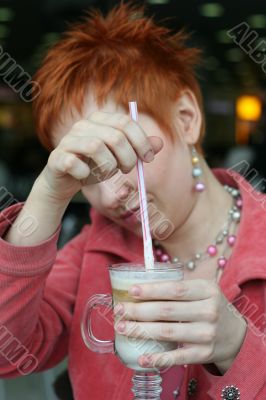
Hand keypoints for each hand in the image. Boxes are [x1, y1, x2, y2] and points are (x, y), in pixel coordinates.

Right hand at [40, 111, 162, 201]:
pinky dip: (86, 174)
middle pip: (115, 136)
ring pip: (96, 148)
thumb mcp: (120, 157)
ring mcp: (68, 140)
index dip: (142, 142)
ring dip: (108, 167)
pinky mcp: (57, 157)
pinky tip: (86, 176)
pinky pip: (75, 164)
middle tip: (128, 170)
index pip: (126, 123)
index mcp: (99, 119)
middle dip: (128, 158)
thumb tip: (160, 143)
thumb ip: (139, 149)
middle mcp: (83, 125)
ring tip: (107, 173)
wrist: (65, 179)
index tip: (148, 159)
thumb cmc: (95, 165)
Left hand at [114, 279, 246, 372]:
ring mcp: (207, 334)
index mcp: (207, 290)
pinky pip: (177, 357)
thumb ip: (179, 285)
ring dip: (141, 331)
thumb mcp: (203, 289)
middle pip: (167, 311)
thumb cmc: (210, 306)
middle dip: (139, 311)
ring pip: (168, 332)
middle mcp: (208, 311)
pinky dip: (158, 358)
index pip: (175, 289)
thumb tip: (142, 283)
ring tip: (122, 328)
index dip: (152, 290)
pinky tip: (142, 358)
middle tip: (119, 310)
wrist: (235, 335)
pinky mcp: (204, 354)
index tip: (131, 291)